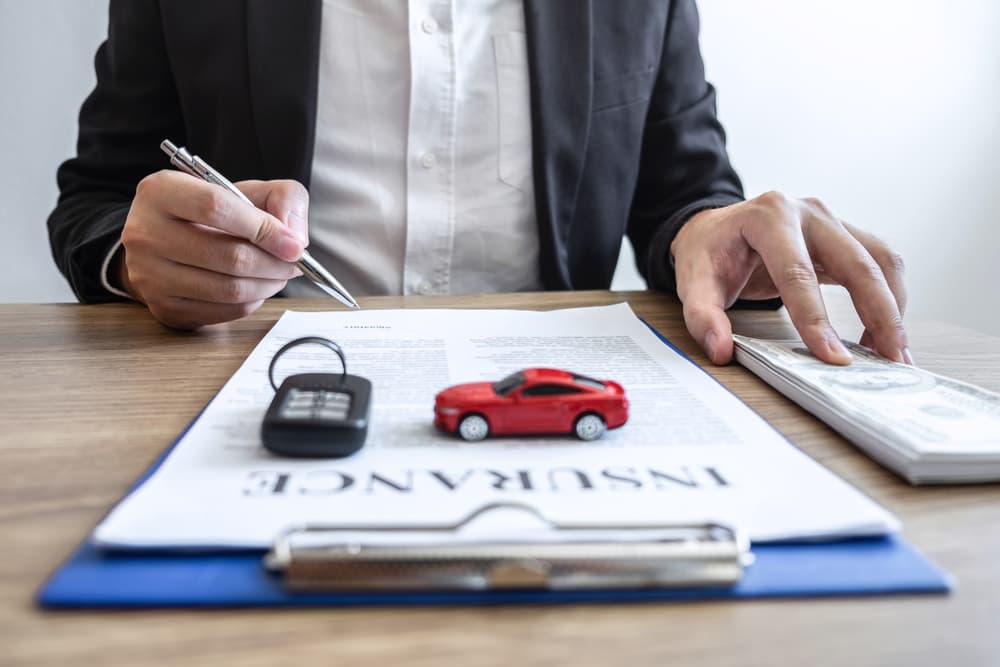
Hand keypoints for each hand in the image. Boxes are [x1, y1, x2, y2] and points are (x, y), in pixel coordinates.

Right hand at [117, 171, 307, 328]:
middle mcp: (145, 233)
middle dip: (274, 263)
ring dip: (268, 284)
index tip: (294, 244)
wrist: (164, 242)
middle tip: (294, 263)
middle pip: (228, 256)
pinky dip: (251, 301)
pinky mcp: (164, 307)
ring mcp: (150, 275)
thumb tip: (295, 236)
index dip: (264, 228)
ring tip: (280, 274)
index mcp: (160, 192)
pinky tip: (257, 286)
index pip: (216, 208)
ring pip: (228, 288)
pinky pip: (223, 311)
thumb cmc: (209, 214)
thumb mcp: (244, 189)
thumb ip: (281, 197)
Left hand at [671, 191, 909, 365]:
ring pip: (881, 261)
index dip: (816, 318)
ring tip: (893, 353)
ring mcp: (833, 221)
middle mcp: (809, 212)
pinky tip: (882, 333)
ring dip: (893, 307)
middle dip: (878, 313)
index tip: (832, 357)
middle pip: (857, 262)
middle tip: (890, 360)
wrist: (717, 228)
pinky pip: (880, 263)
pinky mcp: (846, 235)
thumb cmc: (709, 252)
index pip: (798, 272)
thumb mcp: (692, 280)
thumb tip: (721, 349)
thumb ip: (701, 316)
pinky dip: (889, 298)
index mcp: (769, 217)